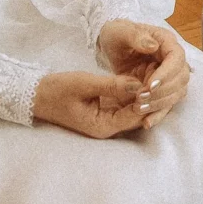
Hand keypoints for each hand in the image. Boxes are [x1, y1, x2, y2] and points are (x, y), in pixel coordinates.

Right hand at [33, 69, 154, 139]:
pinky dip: (135, 94)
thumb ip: (112, 85)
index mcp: (103, 125)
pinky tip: (145, 79)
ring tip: (159, 76)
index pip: (135, 115)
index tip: (159, 80)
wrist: (37, 96)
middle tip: (166, 77)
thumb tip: (138, 84)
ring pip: (135, 110)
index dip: (148, 99)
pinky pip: (126, 105)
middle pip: (139, 116)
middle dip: (152, 99)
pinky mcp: (105, 112)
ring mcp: (107, 121)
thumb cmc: (56, 90)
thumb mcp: (84, 83)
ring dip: (145, 96)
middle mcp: (108, 127)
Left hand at [97, 19, 191, 127]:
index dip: (167, 74)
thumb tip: (153, 45)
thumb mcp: (120, 32)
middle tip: (140, 98)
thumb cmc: (117, 35)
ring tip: (138, 109)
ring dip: (160, 104)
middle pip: (181, 78)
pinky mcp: (162, 90)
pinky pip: (167, 104)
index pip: (176, 58)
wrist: (112, 47)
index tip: (150, 85)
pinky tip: (147, 123)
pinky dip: (159, 114)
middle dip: (162, 91)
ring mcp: (169, 76)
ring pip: (177, 93)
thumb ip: (135, 36)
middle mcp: (172, 59)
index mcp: (166, 42)